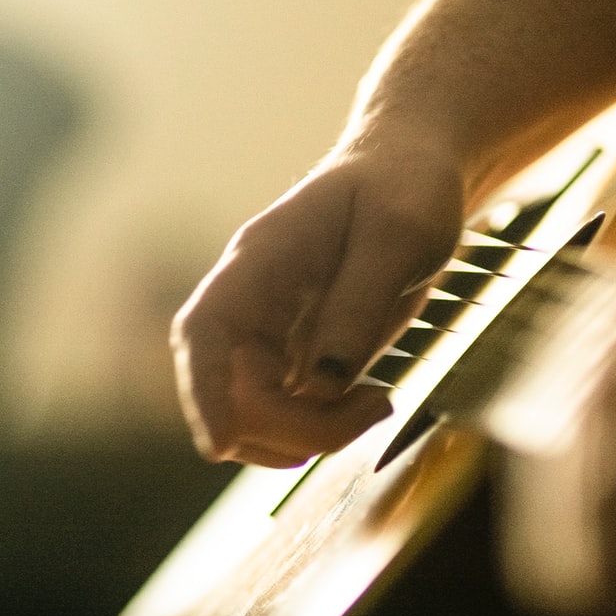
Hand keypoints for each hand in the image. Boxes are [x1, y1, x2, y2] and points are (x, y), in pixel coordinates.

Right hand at [172, 146, 464, 465]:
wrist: (412, 169)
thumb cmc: (406, 187)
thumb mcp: (400, 234)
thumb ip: (360, 305)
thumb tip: (322, 387)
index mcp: (262, 261)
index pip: (206, 332)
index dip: (203, 393)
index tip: (216, 446)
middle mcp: (253, 302)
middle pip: (234, 393)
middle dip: (293, 427)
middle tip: (376, 408)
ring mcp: (272, 333)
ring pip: (257, 414)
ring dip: (311, 433)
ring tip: (378, 405)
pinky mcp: (299, 354)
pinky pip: (291, 411)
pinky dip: (326, 425)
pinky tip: (371, 402)